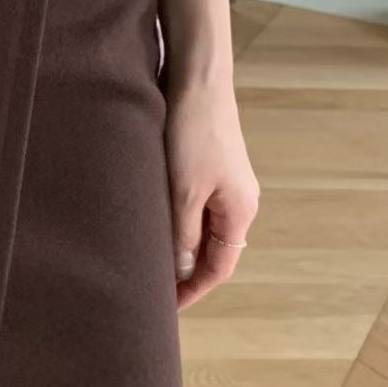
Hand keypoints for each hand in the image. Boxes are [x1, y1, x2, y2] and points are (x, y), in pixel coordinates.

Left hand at [164, 72, 258, 309]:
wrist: (197, 78)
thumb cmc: (193, 133)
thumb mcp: (183, 192)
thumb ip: (182, 234)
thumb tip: (181, 272)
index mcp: (240, 212)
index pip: (218, 268)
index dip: (192, 290)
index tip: (165, 308)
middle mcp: (238, 200)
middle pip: (212, 249)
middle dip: (185, 271)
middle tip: (152, 288)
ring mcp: (225, 181)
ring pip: (201, 226)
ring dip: (178, 244)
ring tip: (148, 258)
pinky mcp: (209, 163)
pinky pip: (194, 204)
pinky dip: (176, 219)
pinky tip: (151, 219)